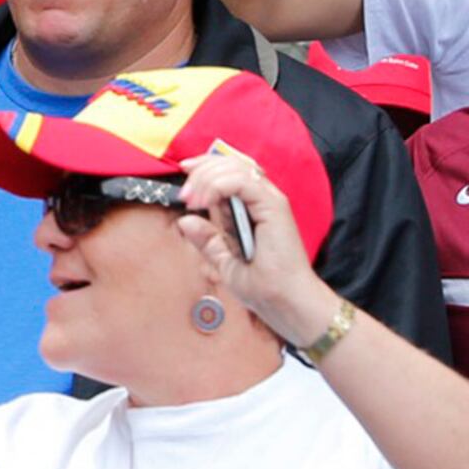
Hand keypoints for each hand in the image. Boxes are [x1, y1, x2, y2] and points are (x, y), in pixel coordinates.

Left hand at [174, 147, 335, 341]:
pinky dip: (218, 185)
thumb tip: (185, 220)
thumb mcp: (225, 263)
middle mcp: (263, 200)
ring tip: (192, 199)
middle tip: (184, 194)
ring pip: (235, 168)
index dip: (205, 166)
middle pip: (230, 164)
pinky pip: (243, 182)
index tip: (183, 172)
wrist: (286, 305)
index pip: (229, 171)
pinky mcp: (275, 207)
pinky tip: (204, 201)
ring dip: (206, 178)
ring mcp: (270, 202)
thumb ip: (208, 240)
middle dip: (201, 171)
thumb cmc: (264, 288)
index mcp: (252, 208)